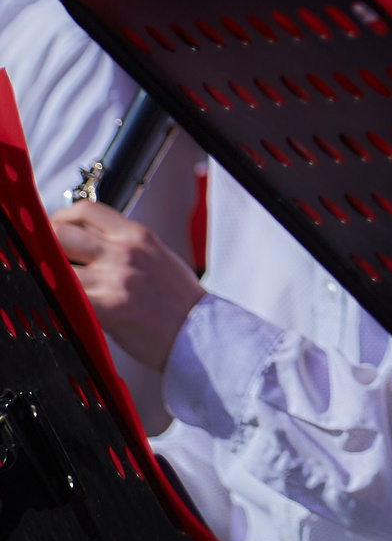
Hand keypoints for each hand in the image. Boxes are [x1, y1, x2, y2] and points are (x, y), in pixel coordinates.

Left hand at [52, 201, 204, 371]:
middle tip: (41, 256)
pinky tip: (58, 303)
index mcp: (138, 236)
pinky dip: (56, 298)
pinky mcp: (109, 307)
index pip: (86, 210)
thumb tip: (85, 242)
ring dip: (47, 275)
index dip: (60, 216)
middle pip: (61, 232)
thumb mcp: (156, 256)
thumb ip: (122, 245)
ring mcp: (116, 279)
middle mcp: (125, 252)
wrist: (201, 330)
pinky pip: (67, 297)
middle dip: (43, 243)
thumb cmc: (178, 299)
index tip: (54, 228)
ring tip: (49, 284)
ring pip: (57, 266)